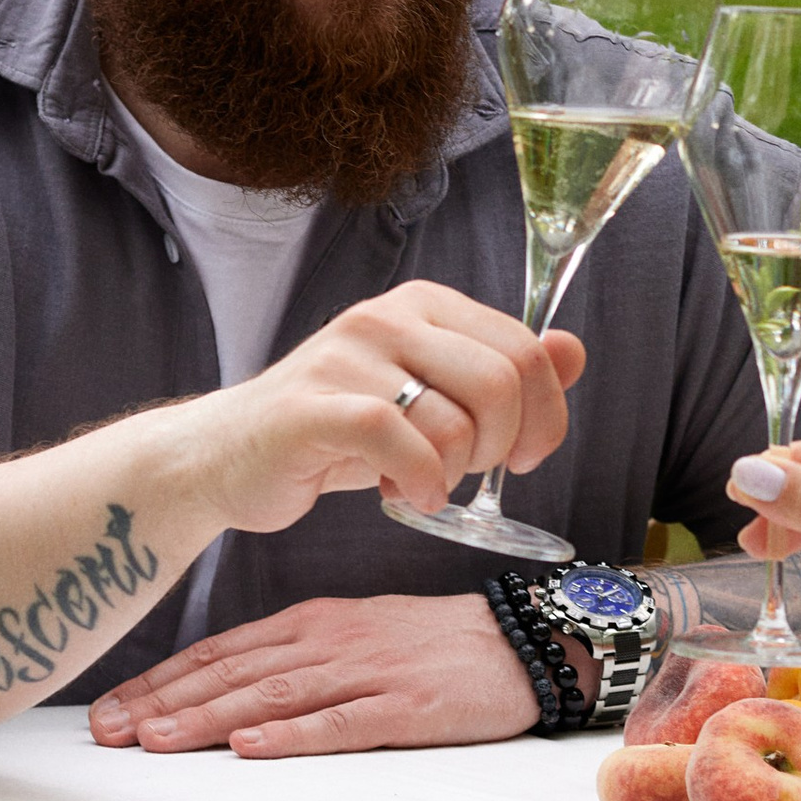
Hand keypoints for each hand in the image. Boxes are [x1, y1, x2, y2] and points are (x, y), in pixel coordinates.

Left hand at [91, 591, 542, 755]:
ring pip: (272, 696)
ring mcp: (365, 673)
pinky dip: (292, 735)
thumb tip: (227, 686)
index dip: (161, 681)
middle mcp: (328, 642)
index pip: (220, 652)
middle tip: (106, 732)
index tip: (111, 708)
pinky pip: (339, 723)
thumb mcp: (355, 632)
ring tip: (156, 741)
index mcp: (312, 622)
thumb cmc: (432, 644)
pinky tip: (252, 747)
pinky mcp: (404, 707)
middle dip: (163, 704)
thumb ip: (295, 654)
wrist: (520, 641)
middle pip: (232, 674)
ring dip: (209, 720)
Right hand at [207, 281, 583, 541]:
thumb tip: (572, 350)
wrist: (229, 457)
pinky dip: (422, 482)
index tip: (525, 455)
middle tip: (470, 473)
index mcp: (423, 305)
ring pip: (456, 418)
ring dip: (454, 472)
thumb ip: (501, 374)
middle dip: (504, 446)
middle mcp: (386, 316)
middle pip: (502, 379)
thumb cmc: (336, 433)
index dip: (545, 415)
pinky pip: (402, 440)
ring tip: (421, 480)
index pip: (525, 348)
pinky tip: (407, 495)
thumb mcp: (430, 399)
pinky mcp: (315, 406)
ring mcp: (347, 357)